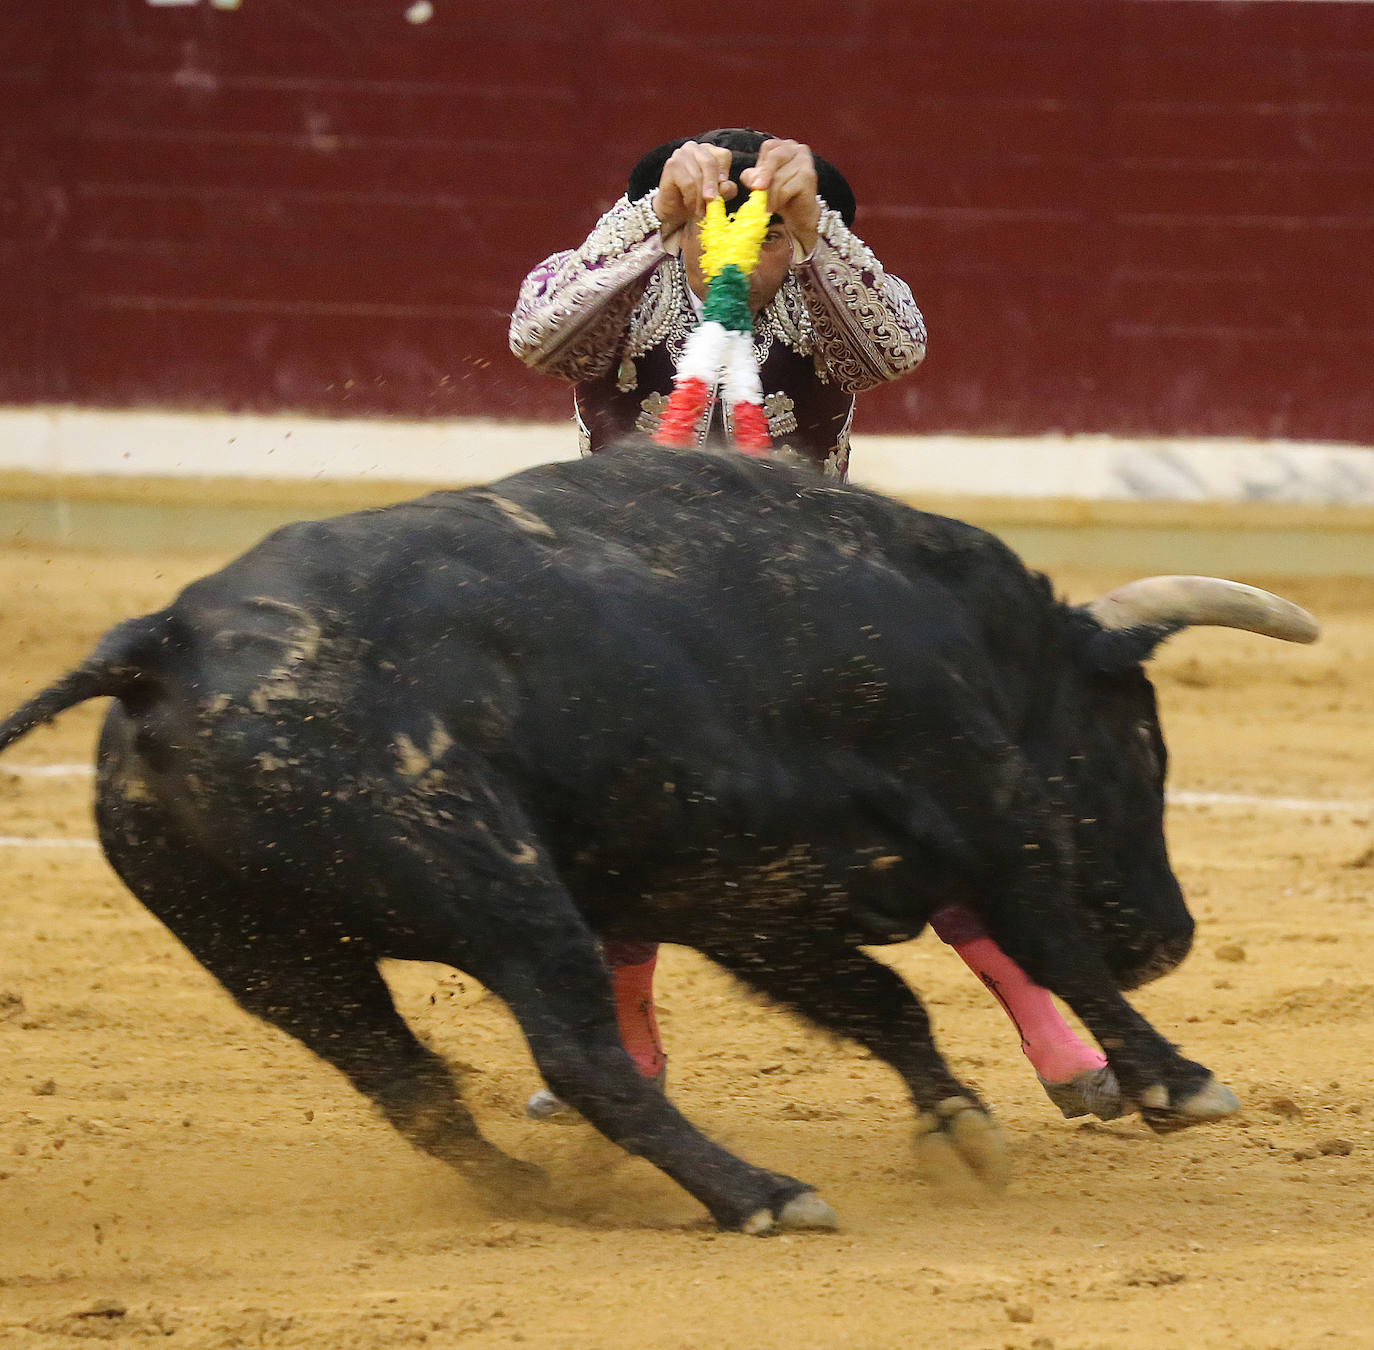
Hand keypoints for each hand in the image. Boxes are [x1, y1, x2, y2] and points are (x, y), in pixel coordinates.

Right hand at [652, 142, 737, 234]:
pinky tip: (691, 207)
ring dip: (700, 197)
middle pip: (710, 163)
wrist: (674, 210)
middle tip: (713, 203)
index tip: (723, 189)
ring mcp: (681, 154)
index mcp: (708, 151)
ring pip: (697, 175)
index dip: (724, 172)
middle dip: (712, 185)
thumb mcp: (716, 195)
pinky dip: (691, 198)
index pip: (723, 155)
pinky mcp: (671, 165)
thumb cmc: (696, 199)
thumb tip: (725, 186)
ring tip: (701, 211)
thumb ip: (726, 189)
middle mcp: (694, 148)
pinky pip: (687, 183)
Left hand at [740, 139, 820, 254]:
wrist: (800, 214)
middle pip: (774, 157)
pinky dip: (776, 201)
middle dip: (763, 176)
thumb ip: (753, 176)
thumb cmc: (781, 195)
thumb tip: (750, 178)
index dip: (760, 164)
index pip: (768, 147)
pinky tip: (775, 208)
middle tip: (754, 190)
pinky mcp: (809, 176)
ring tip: (767, 206)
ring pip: (778, 177)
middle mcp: (798, 149)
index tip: (755, 183)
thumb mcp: (763, 183)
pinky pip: (785, 189)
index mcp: (786, 146)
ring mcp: (805, 161)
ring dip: (769, 195)